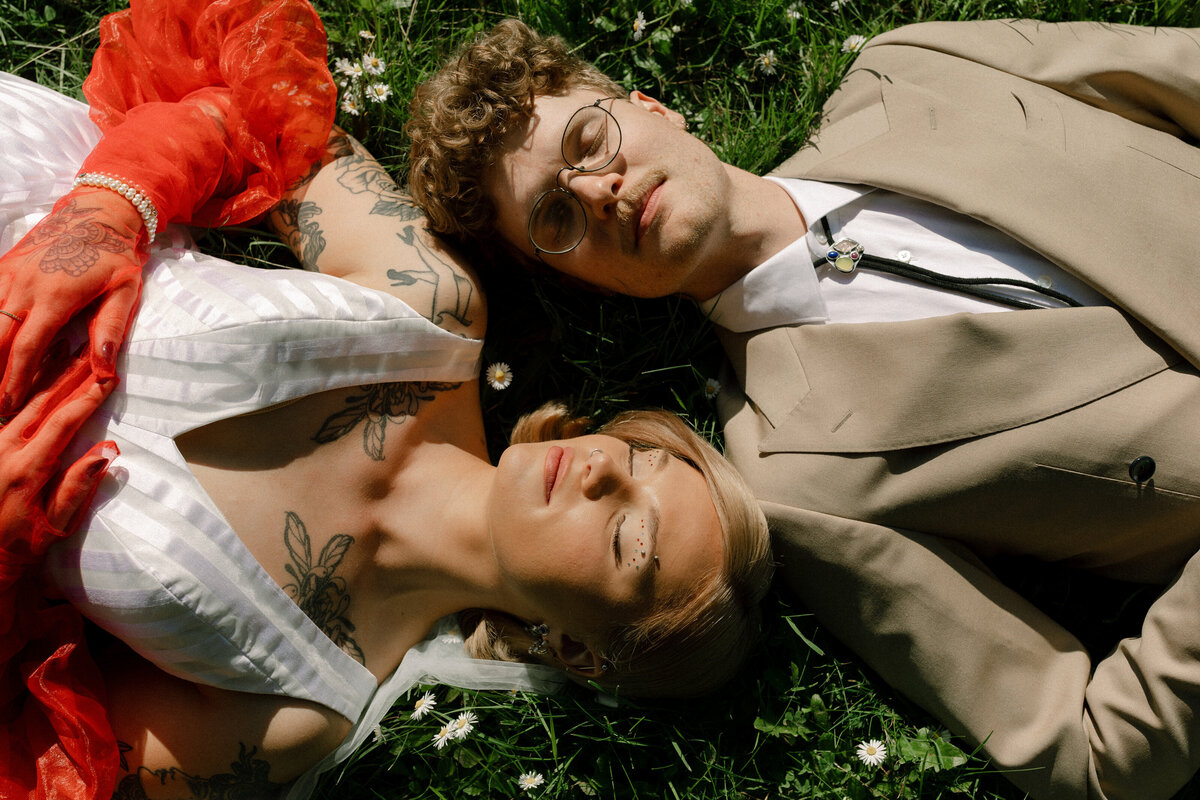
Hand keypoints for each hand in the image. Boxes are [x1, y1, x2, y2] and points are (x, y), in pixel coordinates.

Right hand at [0, 187, 145, 413]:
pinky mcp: (2, 267)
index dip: (15, 379)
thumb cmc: (115, 255)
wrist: (97, 212)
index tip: (7, 405)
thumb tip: (104, 372)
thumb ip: (111, 330)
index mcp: (56, 296)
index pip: (27, 347)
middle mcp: (24, 285)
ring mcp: (8, 274)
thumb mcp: (124, 292)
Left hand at [0, 349, 115, 591]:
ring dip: (47, 373)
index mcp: (26, 471)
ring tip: (67, 349)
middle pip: (42, 402)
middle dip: (69, 374)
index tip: (108, 379)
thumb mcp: (56, 526)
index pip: (62, 423)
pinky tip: (36, 370)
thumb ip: (78, 487)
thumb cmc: (21, 544)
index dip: (87, 399)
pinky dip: (24, 387)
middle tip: (91, 350)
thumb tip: (108, 451)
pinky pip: (7, 409)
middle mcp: (4, 451)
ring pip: (22, 400)